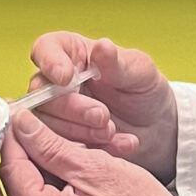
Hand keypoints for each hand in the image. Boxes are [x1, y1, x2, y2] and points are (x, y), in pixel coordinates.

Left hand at [0, 112, 195, 195]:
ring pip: (34, 183)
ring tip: (69, 135)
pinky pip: (49, 194)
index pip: (13, 170)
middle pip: (20, 177)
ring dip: (48, 156)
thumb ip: (52, 146)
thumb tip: (21, 124)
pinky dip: (60, 172)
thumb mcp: (96, 167)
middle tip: (41, 115)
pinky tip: (77, 155)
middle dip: (31, 144)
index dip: (15, 135)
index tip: (20, 109)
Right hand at [27, 32, 178, 178]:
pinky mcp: (60, 141)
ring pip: (46, 124)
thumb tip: (102, 46)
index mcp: (70, 53)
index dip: (50, 63)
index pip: (45, 49)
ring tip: (111, 131)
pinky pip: (61, 149)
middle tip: (101, 115)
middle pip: (42, 93)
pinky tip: (117, 144)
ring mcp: (55, 113)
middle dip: (71, 108)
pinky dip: (90, 148)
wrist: (154, 127)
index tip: (66, 78)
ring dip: (79, 131)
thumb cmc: (143, 89)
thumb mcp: (139, 73)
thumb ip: (117, 63)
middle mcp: (55, 82)